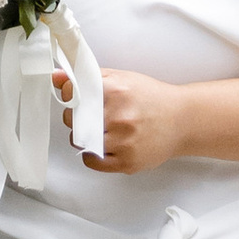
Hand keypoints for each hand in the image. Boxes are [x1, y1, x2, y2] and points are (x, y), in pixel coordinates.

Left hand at [58, 64, 186, 175]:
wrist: (182, 120)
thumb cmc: (150, 98)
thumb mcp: (121, 79)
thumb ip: (88, 77)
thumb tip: (56, 77)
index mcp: (117, 91)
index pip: (74, 95)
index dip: (71, 97)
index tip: (76, 99)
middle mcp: (120, 117)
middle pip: (74, 121)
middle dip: (77, 118)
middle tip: (92, 116)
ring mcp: (124, 141)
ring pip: (81, 142)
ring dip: (85, 137)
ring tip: (102, 130)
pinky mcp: (128, 162)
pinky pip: (92, 161)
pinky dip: (92, 154)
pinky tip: (104, 145)